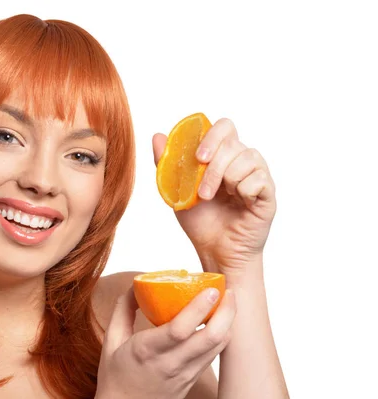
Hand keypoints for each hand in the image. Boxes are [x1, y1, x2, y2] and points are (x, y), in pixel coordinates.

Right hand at [96, 287, 235, 398]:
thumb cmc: (115, 375)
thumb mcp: (111, 340)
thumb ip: (123, 310)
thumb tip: (137, 285)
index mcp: (146, 350)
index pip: (180, 329)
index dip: (199, 308)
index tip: (211, 289)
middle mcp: (170, 363)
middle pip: (210, 338)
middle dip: (226, 312)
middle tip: (229, 291)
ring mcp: (185, 374)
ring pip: (217, 347)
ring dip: (228, 322)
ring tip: (228, 301)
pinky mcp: (193, 379)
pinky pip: (213, 354)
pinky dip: (221, 335)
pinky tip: (219, 321)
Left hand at [152, 118, 276, 278]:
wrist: (214, 251)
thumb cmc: (200, 221)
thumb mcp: (177, 190)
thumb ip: (168, 164)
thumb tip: (158, 136)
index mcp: (222, 156)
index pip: (224, 127)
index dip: (212, 135)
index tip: (198, 157)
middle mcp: (242, 161)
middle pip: (233, 143)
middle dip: (213, 167)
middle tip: (203, 192)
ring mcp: (258, 175)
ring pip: (248, 158)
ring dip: (227, 180)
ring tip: (219, 199)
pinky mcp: (268, 193)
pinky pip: (260, 179)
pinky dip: (244, 191)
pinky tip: (240, 203)